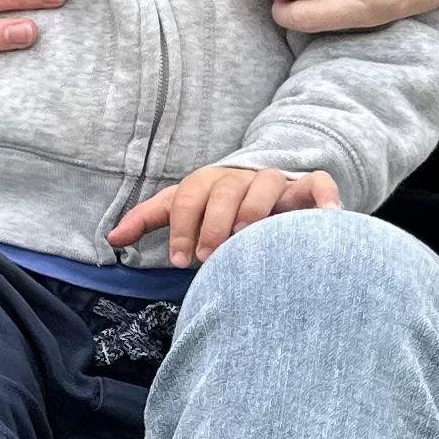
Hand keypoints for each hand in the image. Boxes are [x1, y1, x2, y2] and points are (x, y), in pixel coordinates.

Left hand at [108, 162, 338, 265]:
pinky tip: (327, 217)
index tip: (181, 259)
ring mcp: (273, 182)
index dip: (182, 226)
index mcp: (206, 183)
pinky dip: (323, 196)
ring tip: (248, 238)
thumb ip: (149, 220)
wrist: (261, 187)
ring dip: (255, 209)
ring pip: (267, 184)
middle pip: (225, 190)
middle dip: (214, 223)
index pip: (188, 196)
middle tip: (209, 257)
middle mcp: (240, 179)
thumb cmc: (214, 207)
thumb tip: (111, 239)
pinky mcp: (304, 189)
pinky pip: (317, 183)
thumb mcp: (181, 207)